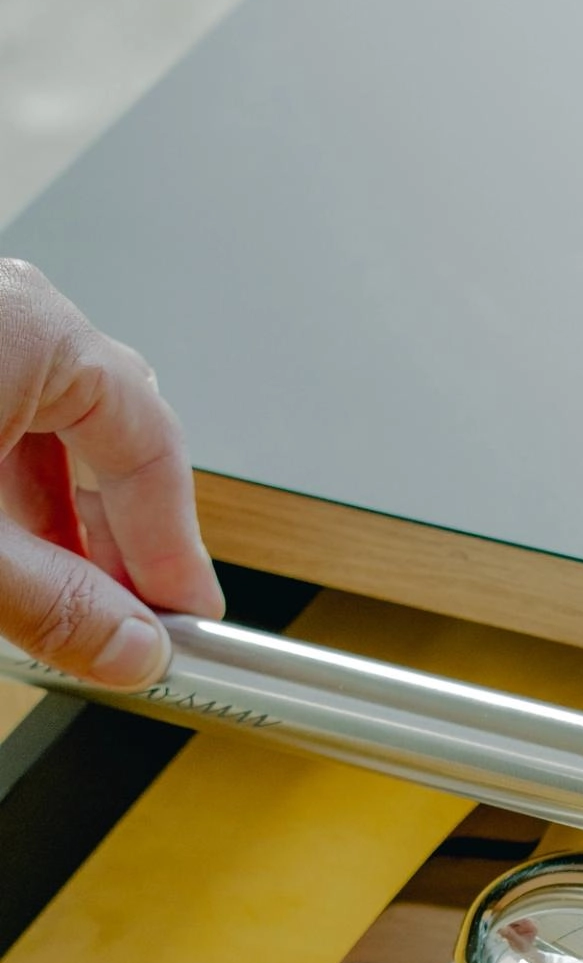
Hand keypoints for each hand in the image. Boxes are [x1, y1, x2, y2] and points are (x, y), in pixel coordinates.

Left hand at [0, 261, 222, 686]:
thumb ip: (56, 604)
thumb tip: (134, 652)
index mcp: (36, 327)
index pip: (152, 450)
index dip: (176, 550)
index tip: (184, 624)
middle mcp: (7, 310)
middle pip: (105, 439)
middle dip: (120, 543)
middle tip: (132, 626)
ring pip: (43, 435)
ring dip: (60, 526)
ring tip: (62, 602)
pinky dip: (9, 494)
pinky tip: (8, 554)